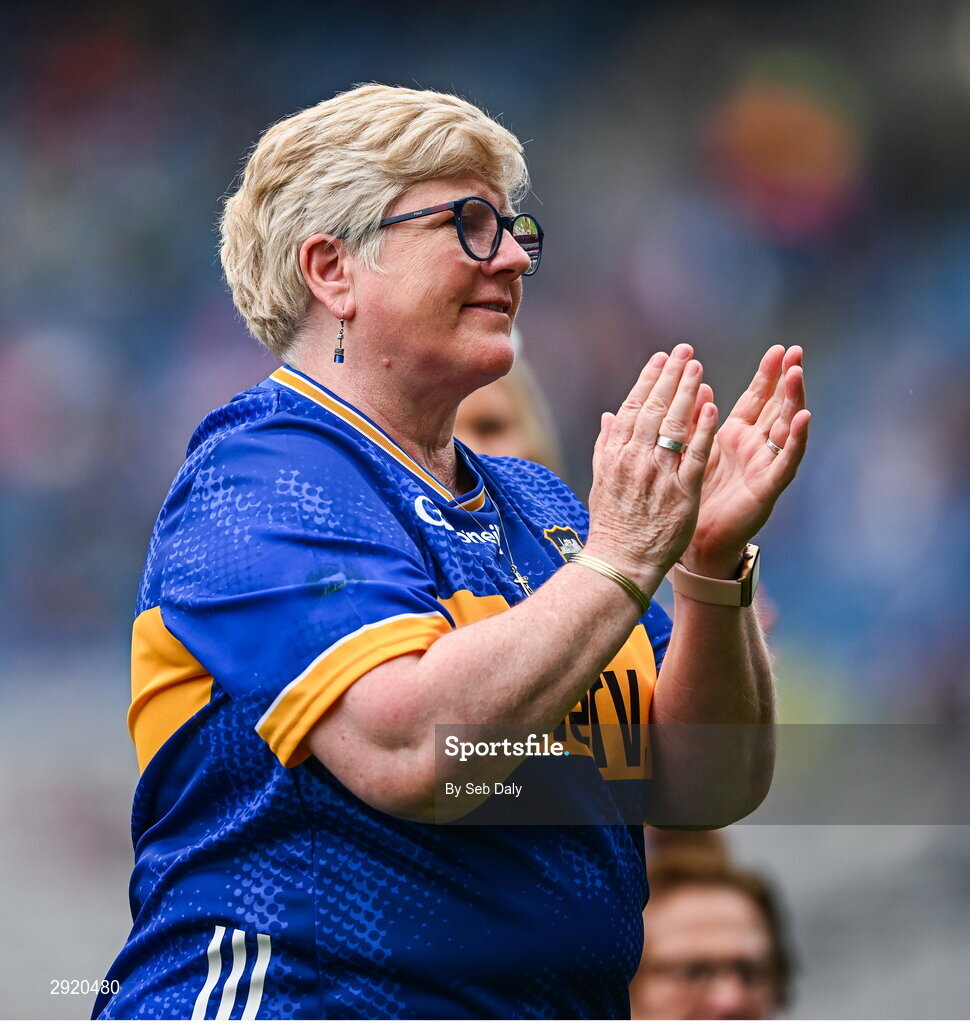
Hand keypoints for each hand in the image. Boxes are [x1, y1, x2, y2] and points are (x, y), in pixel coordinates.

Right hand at [586, 344, 717, 589]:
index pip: (632, 408)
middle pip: (654, 408)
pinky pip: (695, 454)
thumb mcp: (601, 480)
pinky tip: (711, 407)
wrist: (620, 561)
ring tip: (698, 368)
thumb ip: (606, 446)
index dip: (648, 380)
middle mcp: (635, 459)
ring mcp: (659, 474)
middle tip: (685, 351)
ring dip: (687, 392)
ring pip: (674, 425)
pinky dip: (702, 429)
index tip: (661, 359)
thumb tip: (609, 416)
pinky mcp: (682, 492)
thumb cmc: (611, 524)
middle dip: (670, 376)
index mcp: (615, 454)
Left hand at [682, 345, 810, 577]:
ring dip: (793, 400)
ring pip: (784, 427)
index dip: (768, 375)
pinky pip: (786, 460)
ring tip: (798, 374)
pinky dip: (795, 439)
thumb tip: (699, 386)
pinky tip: (803, 418)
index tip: (779, 349)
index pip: (757, 398)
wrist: (697, 540)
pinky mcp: (768, 487)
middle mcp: (755, 447)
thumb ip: (697, 421)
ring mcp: (765, 465)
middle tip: (795, 351)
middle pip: (776, 406)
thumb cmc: (695, 496)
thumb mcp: (694, 450)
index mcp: (736, 436)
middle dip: (786, 379)